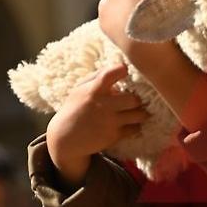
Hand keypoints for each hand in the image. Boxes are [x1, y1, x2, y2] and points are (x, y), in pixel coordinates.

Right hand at [45, 64, 148, 186]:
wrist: (65, 139)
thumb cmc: (75, 109)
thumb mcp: (80, 89)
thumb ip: (99, 76)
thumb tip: (120, 67)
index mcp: (94, 90)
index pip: (111, 73)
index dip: (122, 69)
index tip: (125, 71)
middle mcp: (103, 105)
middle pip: (134, 99)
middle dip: (137, 99)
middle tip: (135, 99)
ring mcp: (109, 122)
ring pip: (139, 115)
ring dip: (140, 113)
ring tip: (137, 111)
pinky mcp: (113, 136)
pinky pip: (135, 128)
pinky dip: (135, 126)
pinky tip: (129, 123)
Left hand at [98, 0, 169, 53]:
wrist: (143, 42)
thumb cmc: (157, 13)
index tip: (158, 0)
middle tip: (150, 11)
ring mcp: (104, 5)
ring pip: (120, 2)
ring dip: (128, 7)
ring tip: (140, 20)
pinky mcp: (101, 20)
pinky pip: (113, 15)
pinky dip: (120, 19)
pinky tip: (131, 26)